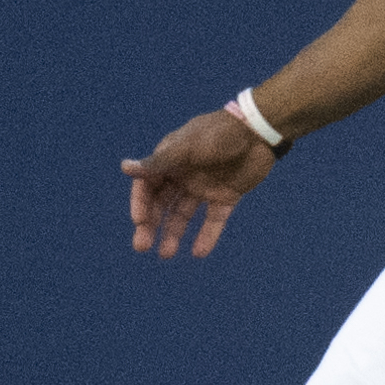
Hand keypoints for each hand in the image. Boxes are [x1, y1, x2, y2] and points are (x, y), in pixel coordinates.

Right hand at [122, 109, 278, 258]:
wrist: (259, 131)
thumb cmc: (219, 134)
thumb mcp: (186, 149)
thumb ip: (158, 163)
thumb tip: (124, 167)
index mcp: (170, 161)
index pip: (147, 186)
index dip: (141, 204)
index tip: (139, 222)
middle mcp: (184, 175)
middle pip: (162, 204)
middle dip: (151, 224)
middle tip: (142, 246)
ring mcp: (204, 187)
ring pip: (184, 214)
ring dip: (173, 233)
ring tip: (166, 254)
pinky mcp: (226, 196)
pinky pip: (213, 219)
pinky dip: (207, 235)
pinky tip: (199, 252)